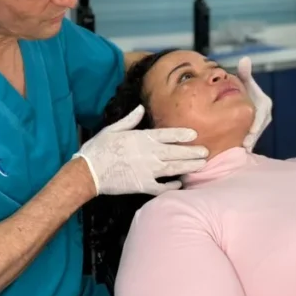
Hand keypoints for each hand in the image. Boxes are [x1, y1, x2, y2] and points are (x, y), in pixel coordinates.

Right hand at [74, 105, 208, 195]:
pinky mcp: (143, 185)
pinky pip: (162, 187)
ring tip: (201, 165)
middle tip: (206, 152)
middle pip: (176, 152)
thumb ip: (130, 120)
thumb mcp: (112, 129)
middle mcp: (149, 153)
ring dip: (189, 166)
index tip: (194, 135)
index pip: (168, 134)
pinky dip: (172, 186)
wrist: (89, 172)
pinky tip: (181, 183)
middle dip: (192, 152)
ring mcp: (147, 170)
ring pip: (174, 168)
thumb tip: (141, 108)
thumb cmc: (98, 148)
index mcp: (142, 138)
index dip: (182, 134)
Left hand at [236, 57, 272, 151]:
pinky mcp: (253, 134)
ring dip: (249, 142)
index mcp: (264, 103)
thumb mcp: (243, 83)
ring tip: (242, 150)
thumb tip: (244, 59)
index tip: (252, 131)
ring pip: (255, 136)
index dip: (257, 122)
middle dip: (253, 136)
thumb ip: (244, 74)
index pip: (263, 113)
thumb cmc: (242, 91)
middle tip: (245, 144)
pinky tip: (238, 152)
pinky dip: (245, 146)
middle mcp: (264, 116)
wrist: (238, 103)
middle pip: (259, 127)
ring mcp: (260, 126)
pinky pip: (251, 141)